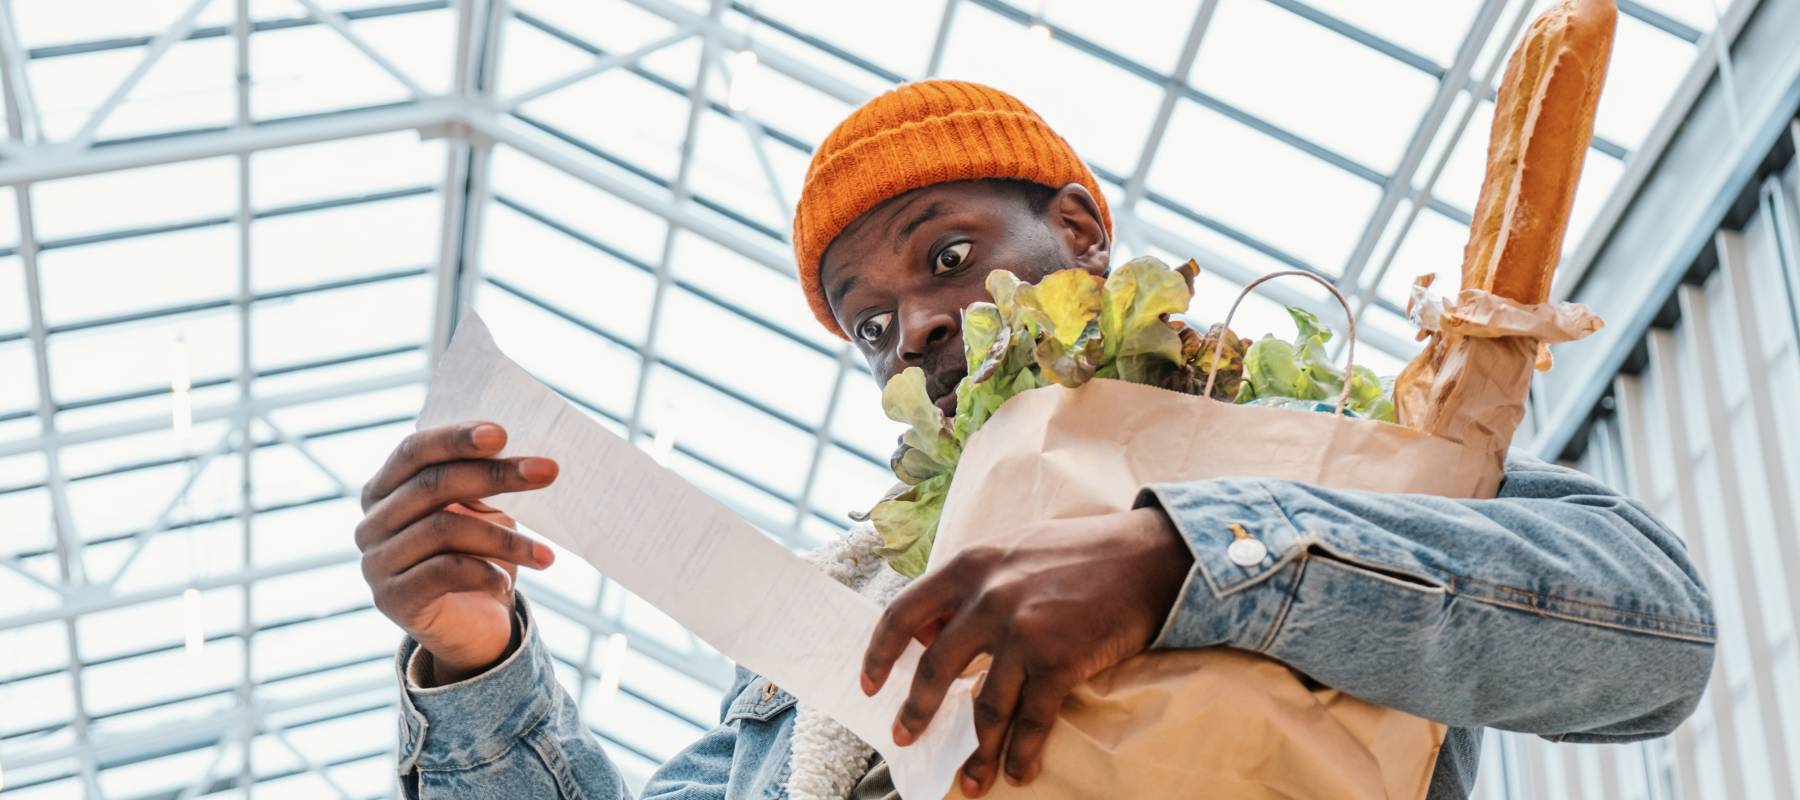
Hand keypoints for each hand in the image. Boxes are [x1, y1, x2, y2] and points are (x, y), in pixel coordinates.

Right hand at [355, 422, 558, 684]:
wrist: (471, 628)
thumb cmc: (477, 555)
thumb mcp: (479, 512)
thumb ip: (483, 481)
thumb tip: (527, 456)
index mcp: (384, 490)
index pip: (414, 450)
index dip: (456, 438)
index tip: (503, 434)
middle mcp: (372, 523)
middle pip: (433, 485)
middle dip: (496, 475)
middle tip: (548, 472)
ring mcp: (377, 562)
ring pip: (444, 529)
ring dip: (505, 538)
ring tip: (545, 554)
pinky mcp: (392, 599)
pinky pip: (443, 572)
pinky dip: (485, 573)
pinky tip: (508, 585)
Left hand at [860, 508, 1192, 796]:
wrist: (1148, 558)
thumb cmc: (1081, 553)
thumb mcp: (1013, 549)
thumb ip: (972, 583)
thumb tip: (933, 629)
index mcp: (970, 564)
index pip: (903, 613)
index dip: (880, 653)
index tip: (869, 683)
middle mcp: (989, 597)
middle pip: (934, 669)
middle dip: (915, 711)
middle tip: (904, 737)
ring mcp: (1023, 631)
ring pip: (985, 707)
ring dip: (977, 751)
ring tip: (970, 781)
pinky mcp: (1059, 661)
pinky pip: (1031, 721)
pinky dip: (1021, 754)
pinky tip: (1017, 774)